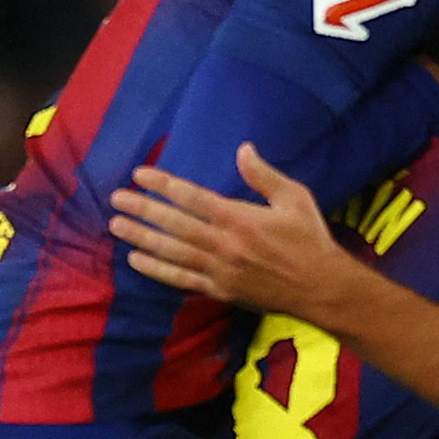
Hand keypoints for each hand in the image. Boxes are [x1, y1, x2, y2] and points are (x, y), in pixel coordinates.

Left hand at [110, 145, 360, 318]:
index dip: (163, 185)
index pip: (192, 198)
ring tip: (117, 226)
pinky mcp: (220, 290)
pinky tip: (136, 261)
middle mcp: (224, 244)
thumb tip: (242, 149)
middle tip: (116, 199)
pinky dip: (157, 271)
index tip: (140, 175)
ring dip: (141, 238)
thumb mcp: (295, 198)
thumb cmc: (310, 240)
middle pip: (174, 224)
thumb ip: (264, 175)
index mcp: (240, 218)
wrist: (322, 288)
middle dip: (143, 210)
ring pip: (172, 252)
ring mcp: (219, 270)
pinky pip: (182, 280)